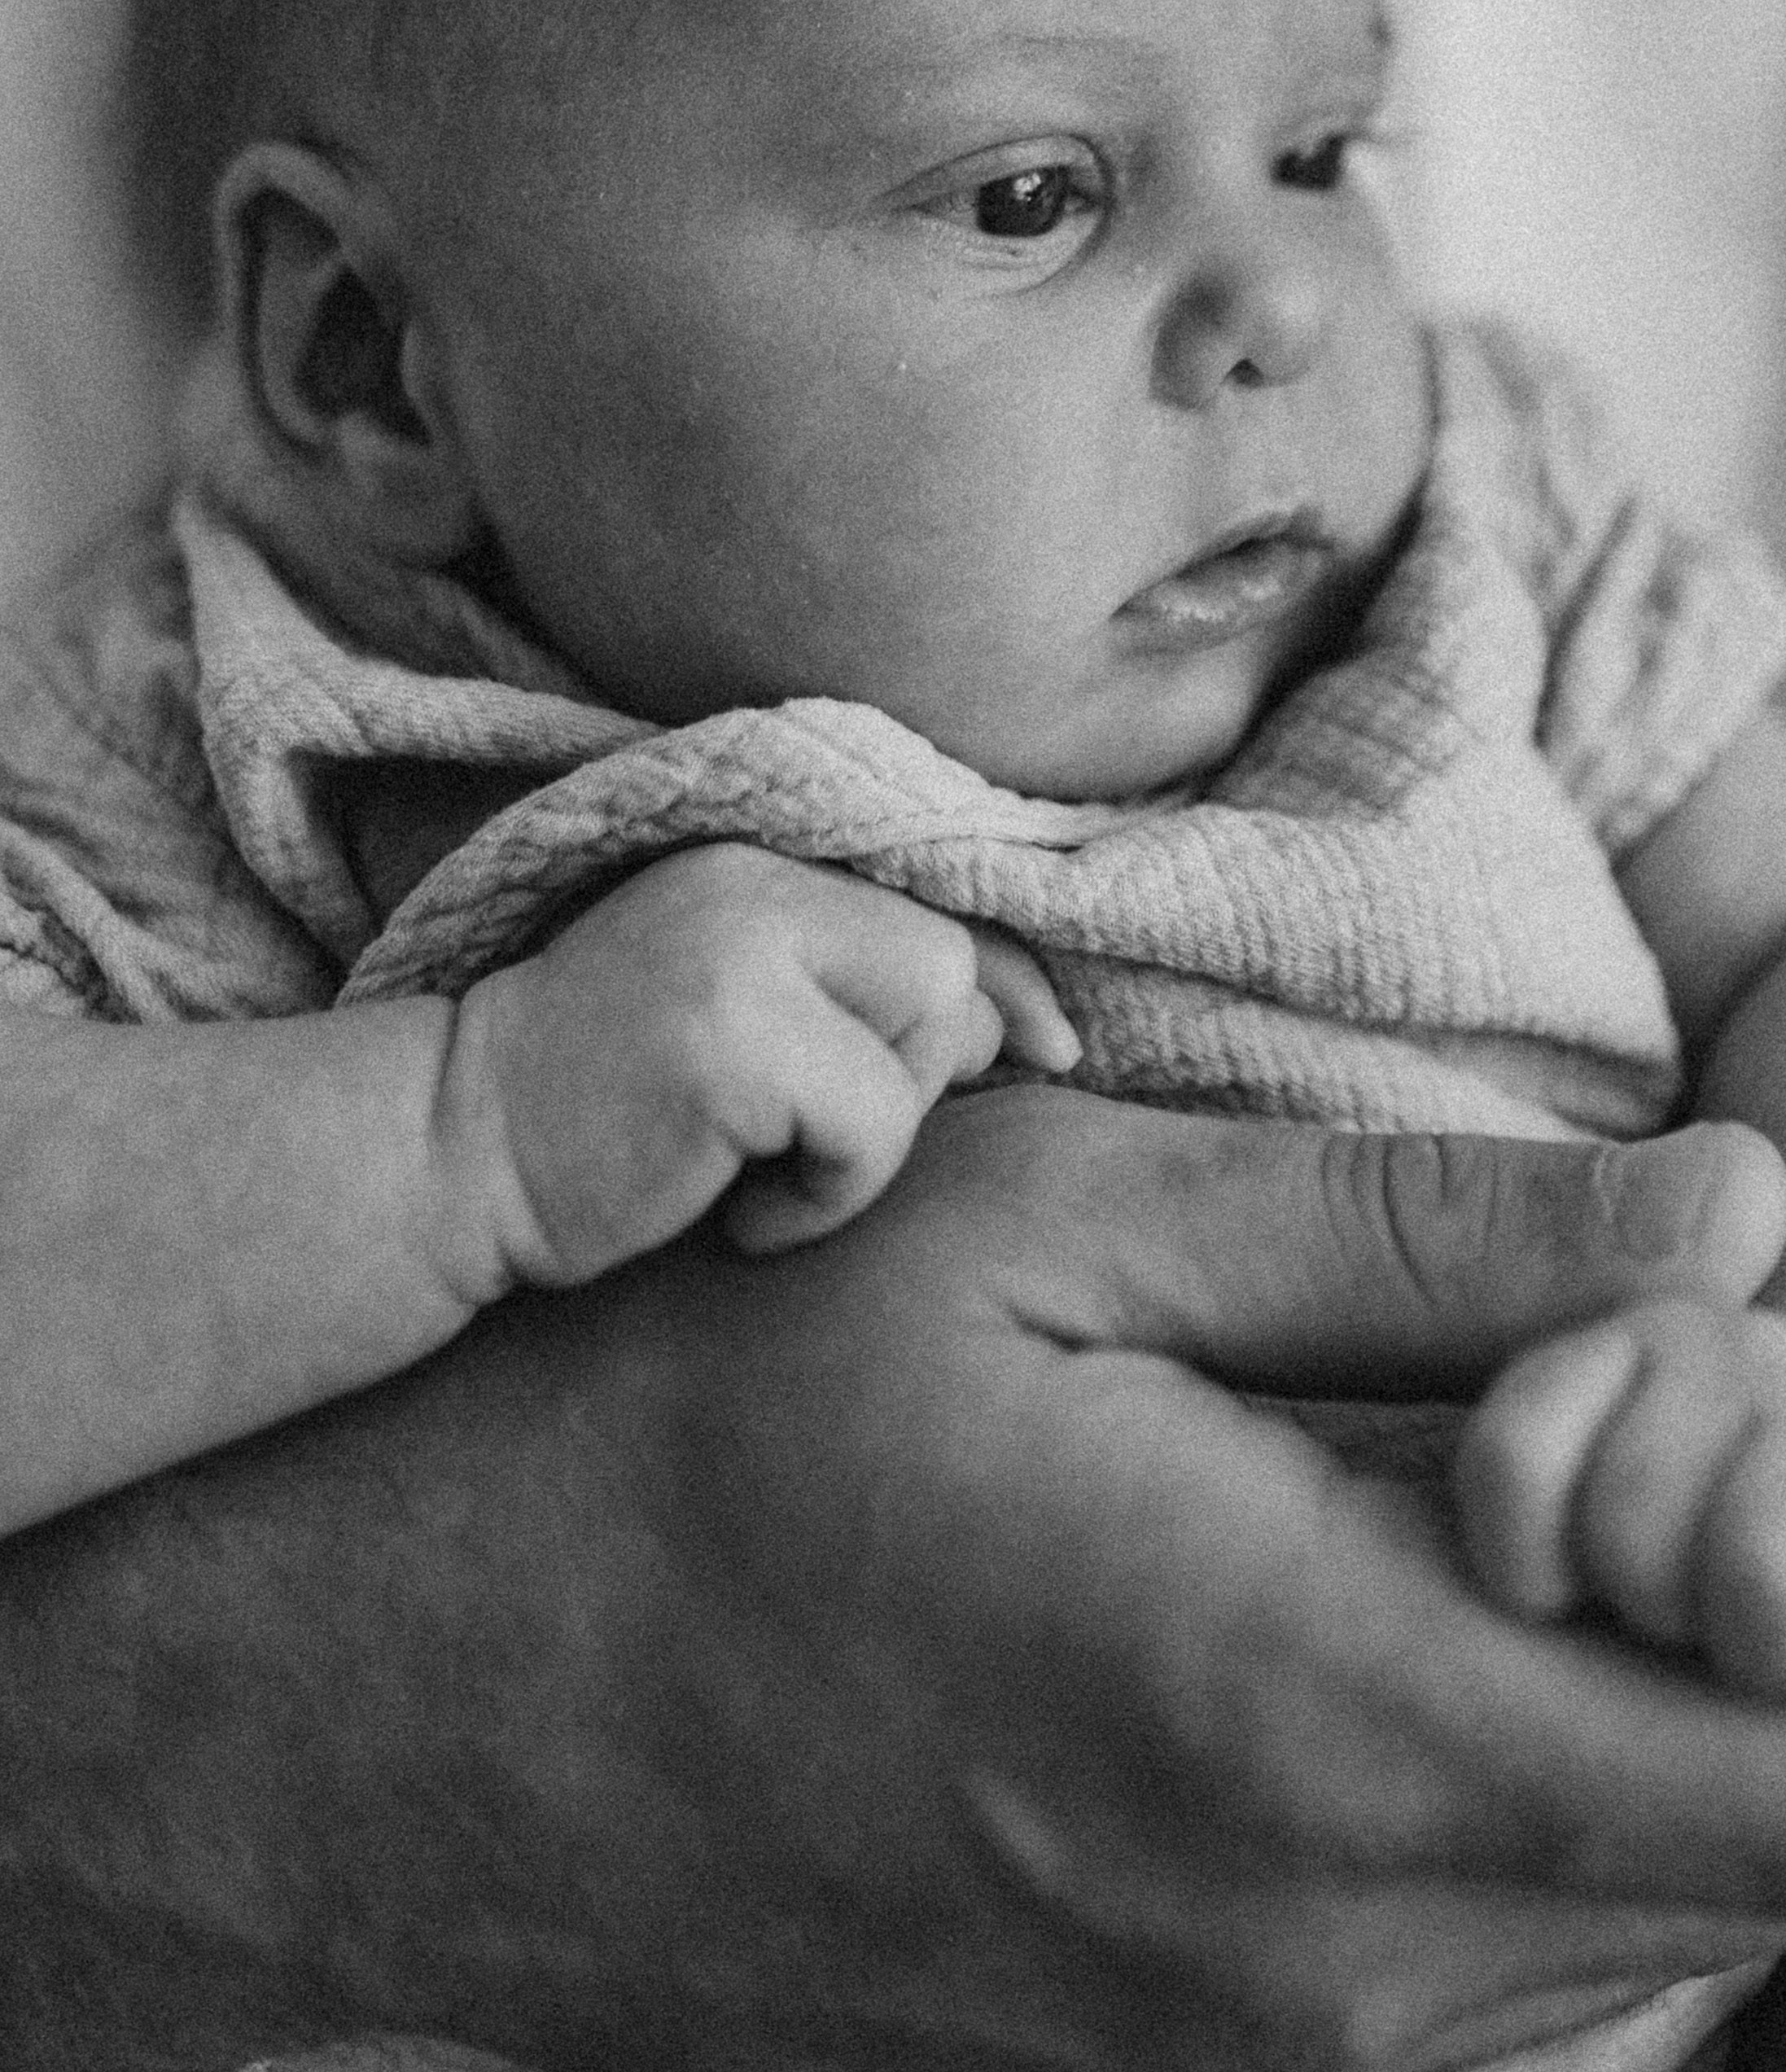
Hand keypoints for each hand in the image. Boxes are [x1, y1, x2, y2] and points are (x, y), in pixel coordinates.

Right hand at [22, 1097, 1785, 2071]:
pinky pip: (1470, 2064)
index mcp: (1310, 1735)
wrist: (398, 1710)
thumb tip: (1744, 1219)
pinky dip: (1557, 1898)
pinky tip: (1467, 1720)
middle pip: (1761, 1893)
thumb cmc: (709, 1412)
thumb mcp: (1046, 1226)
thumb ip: (1418, 1243)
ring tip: (1666, 1595)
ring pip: (1630, 1989)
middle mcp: (1304, 1995)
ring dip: (1712, 1801)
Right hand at [433, 842, 1079, 1284]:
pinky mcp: (728, 1034)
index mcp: (754, 861)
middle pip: (945, 967)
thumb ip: (862, 1003)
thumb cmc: (605, 1117)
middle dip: (911, 1078)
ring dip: (863, 1145)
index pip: (935, 897)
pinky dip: (824, 1196)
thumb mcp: (745, 1027)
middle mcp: (750, 877)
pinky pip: (871, 1126)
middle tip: (799, 1143)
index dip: (1007, 980)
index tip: (1053, 1047)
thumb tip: (1016, 1029)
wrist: (446, 1159)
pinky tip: (731, 1210)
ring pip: (922, 1042)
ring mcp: (736, 946)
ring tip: (752, 1172)